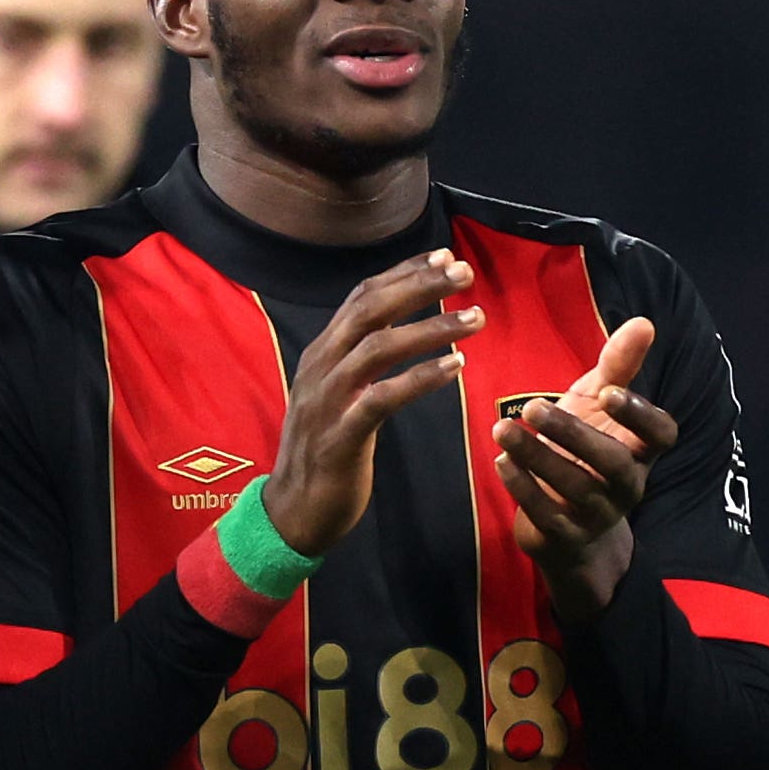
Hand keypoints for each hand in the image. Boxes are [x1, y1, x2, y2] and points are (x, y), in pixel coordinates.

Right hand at [255, 248, 480, 557]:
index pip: (363, 296)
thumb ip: (361, 360)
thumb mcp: (339, 393)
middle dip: (421, 285)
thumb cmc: (326, 451)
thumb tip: (400, 326)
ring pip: (379, 346)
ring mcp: (327, 400)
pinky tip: (455, 367)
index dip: (404, 272)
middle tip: (465, 273)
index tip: (445, 257)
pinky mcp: (340, 436)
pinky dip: (420, 378)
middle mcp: (321, 367)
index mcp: (322, 353)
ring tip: (475, 319)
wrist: (294, 512)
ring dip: (431, 327)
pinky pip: (382, 397)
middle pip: (371, 309)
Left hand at [493, 318, 675, 625]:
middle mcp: (627, 484)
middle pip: (611, 461)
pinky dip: (523, 488)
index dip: (641, 415)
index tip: (611, 392)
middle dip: (573, 433)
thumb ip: (618, 367)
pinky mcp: (564, 535)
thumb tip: (644, 322)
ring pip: (574, 487)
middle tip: (532, 407)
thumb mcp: (599, 407)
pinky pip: (547, 514)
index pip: (662, 434)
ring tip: (502, 430)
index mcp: (642, 450)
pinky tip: (501, 462)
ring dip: (537, 456)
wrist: (570, 529)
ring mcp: (597, 513)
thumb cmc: (586, 452)